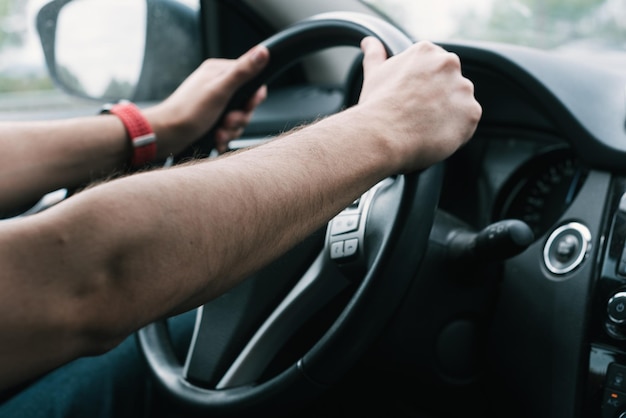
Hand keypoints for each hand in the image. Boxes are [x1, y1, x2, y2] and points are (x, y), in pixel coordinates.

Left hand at [144, 45, 268, 157]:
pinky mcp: (209, 118)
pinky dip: (224, 136)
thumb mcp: (220, 90)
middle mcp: (216, 85)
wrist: (165, 135)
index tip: (246, 106)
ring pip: (237, 118)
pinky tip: (216, 139)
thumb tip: (263, 51)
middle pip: (245, 103)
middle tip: (227, 121)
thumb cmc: (188, 112)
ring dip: (231, 130)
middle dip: (239, 118)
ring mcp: (213, 103)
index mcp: (218, 72)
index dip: (253, 97)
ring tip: (218, 133)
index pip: (251, 79)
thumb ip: (242, 72)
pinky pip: (227, 128)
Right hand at [358, 37, 481, 172]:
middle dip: (438, 97)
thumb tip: (370, 42)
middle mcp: (449, 64)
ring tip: (424, 127)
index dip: (423, 86)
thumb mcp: (373, 74)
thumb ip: (375, 54)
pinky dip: (455, 132)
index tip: (413, 98)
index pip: (434, 66)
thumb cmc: (377, 106)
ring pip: (460, 103)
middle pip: (450, 82)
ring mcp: (463, 88)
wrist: (383, 135)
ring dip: (447, 114)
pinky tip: (433, 135)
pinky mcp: (471, 112)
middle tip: (418, 114)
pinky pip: (467, 123)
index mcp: (426, 51)